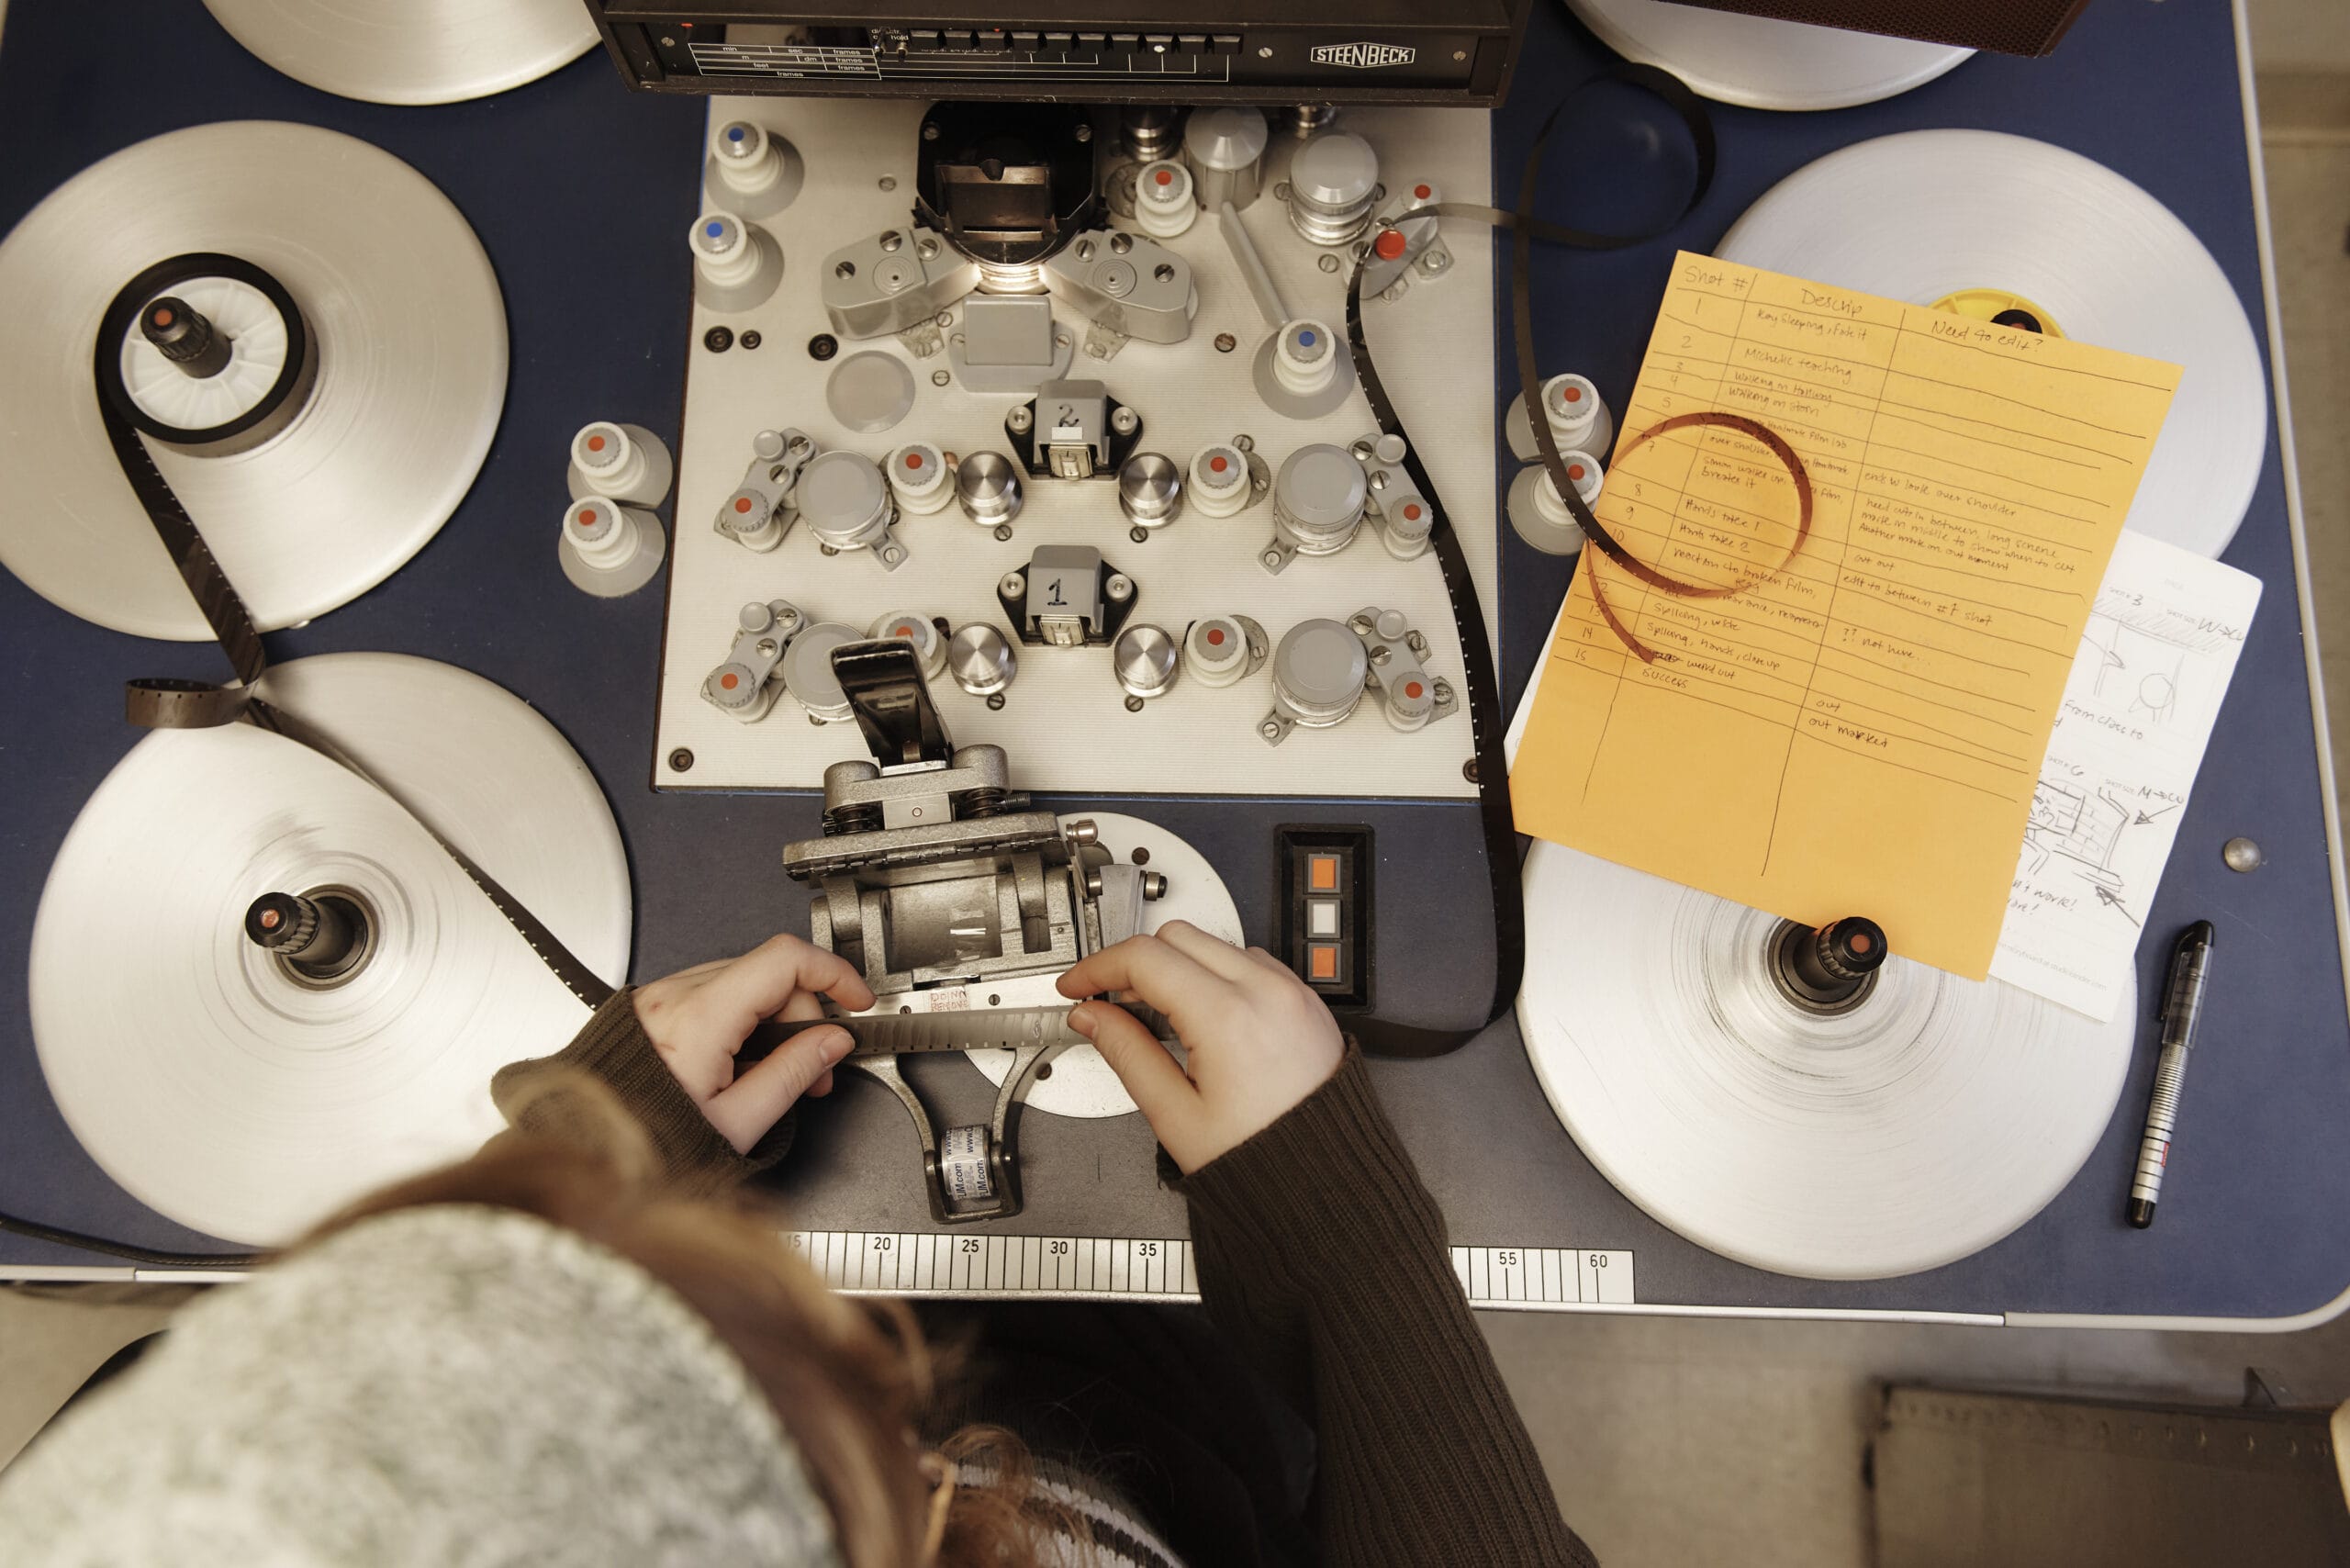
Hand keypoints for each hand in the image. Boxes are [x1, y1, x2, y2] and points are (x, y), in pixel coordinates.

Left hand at [633, 935, 875, 1153]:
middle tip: (814, 1069)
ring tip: (775, 1074)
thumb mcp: (738, 1121)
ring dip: (775, 1021)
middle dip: (805, 1018)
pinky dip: (744, 1021)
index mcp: (702, 1018)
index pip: (785, 960)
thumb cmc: (650, 1140)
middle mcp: (678, 995)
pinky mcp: (656, 1004)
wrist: (593, 1147)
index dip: (832, 973)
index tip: (854, 997)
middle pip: (772, 975)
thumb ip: (793, 1074)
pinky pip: (718, 993)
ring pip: (747, 983)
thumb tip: (832, 1042)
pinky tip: (743, 1063)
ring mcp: (664, 995)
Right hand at [1056, 920, 1343, 1172]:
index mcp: (1228, 1017)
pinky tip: (1203, 1014)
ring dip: (1177, 965)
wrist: (1326, 1180)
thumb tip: (1092, 1017)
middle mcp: (1265, 992)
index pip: (1144, 958)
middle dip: (1135, 962)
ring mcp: (1291, 992)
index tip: (1079, 987)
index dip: (1098, 968)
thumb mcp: (1175, 1115)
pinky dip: (1216, 974)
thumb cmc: (1265, 1160)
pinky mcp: (1305, 1000)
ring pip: (1214, 942)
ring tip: (1159, 1014)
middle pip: (1177, 936)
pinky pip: (1251, 961)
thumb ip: (1127, 1054)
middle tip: (1112, 1001)